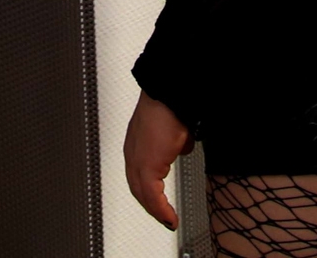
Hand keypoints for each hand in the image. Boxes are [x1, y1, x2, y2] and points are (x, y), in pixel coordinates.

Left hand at [123, 93, 192, 228]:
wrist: (169, 95)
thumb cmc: (171, 105)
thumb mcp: (176, 128)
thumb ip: (177, 142)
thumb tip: (183, 148)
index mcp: (138, 144)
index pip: (139, 175)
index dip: (149, 191)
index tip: (158, 203)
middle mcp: (133, 154)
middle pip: (138, 188)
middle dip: (151, 206)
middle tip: (164, 218)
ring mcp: (137, 160)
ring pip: (143, 194)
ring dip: (156, 210)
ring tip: (168, 221)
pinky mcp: (146, 166)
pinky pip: (152, 196)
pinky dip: (161, 210)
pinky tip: (169, 218)